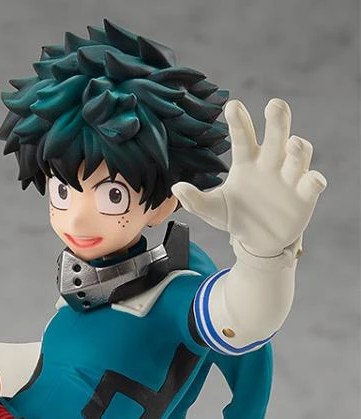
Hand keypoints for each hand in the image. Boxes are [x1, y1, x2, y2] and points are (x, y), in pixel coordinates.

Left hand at [172, 99, 326, 256]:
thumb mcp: (213, 211)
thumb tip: (176, 189)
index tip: (232, 105)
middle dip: (277, 119)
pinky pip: (312, 182)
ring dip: (297, 148)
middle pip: (277, 133)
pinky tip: (312, 180)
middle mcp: (270, 162)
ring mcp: (290, 176)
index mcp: (247, 161)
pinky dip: (314, 180)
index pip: (242, 136)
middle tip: (274, 105)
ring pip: (298, 153)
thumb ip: (195, 200)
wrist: (259, 242)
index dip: (239, 121)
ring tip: (292, 144)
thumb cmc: (236, 218)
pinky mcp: (304, 194)